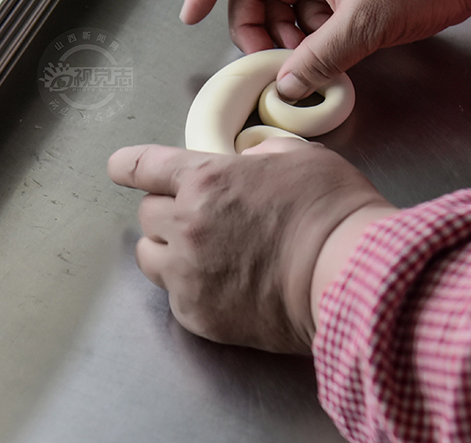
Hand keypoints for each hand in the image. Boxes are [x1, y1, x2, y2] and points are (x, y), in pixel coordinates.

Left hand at [108, 137, 392, 353]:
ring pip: (150, 255)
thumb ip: (259, 155)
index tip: (118, 168)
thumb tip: (245, 163)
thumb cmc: (334, 212)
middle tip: (200, 216)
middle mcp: (186, 224)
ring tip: (201, 253)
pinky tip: (223, 285)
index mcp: (206, 179)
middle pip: (147, 213)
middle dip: (168, 209)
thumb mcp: (299, 157)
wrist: (351, 278)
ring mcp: (188, 273)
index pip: (144, 166)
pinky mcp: (198, 314)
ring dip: (167, 249)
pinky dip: (190, 287)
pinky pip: (175, 295)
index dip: (128, 165)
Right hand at [180, 0, 470, 99]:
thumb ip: (319, 57)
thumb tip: (284, 86)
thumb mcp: (365, 24)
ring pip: (280, 7)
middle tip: (270, 61)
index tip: (191, 16)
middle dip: (255, 28)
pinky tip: (327, 57)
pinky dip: (308, 38)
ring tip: (305, 62)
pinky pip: (308, 15)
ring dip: (284, 38)